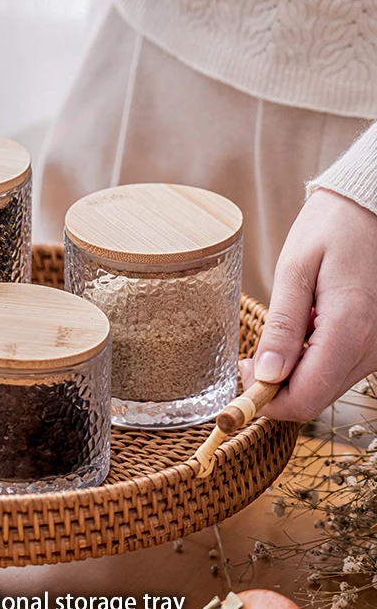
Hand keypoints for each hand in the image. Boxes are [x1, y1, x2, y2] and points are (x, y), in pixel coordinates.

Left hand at [240, 189, 376, 421]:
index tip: (244, 372)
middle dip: (276, 387)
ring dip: (293, 373)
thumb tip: (267, 375)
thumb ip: (282, 326)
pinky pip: (337, 370)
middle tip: (254, 354)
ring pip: (325, 388)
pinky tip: (305, 328)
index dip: (267, 399)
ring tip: (285, 331)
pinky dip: (312, 361)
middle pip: (314, 398)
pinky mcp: (375, 346)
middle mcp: (371, 348)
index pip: (305, 398)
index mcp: (349, 330)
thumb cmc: (330, 230)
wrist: (370, 210)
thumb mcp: (294, 271)